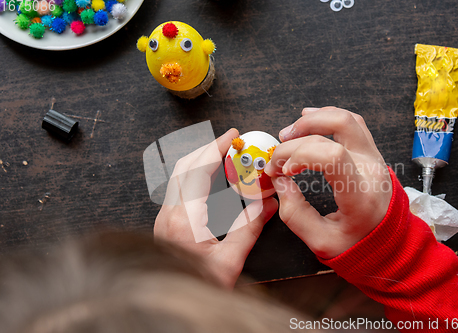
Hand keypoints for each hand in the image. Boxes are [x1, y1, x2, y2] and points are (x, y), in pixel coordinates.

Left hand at [154, 128, 277, 288]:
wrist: (170, 306)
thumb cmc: (197, 288)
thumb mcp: (230, 261)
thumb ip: (250, 228)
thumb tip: (269, 203)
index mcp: (183, 220)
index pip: (197, 170)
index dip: (216, 148)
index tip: (233, 136)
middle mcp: (168, 215)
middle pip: (182, 166)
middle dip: (207, 148)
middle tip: (230, 141)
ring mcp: (164, 218)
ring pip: (177, 176)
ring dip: (199, 160)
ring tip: (223, 155)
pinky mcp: (166, 223)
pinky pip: (177, 188)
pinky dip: (194, 175)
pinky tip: (209, 178)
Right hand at [264, 107, 391, 258]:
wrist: (391, 245)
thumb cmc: (357, 245)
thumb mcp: (321, 241)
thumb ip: (295, 214)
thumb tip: (279, 181)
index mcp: (360, 195)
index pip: (333, 155)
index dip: (300, 155)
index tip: (283, 171)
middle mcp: (371, 169)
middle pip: (338, 126)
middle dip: (299, 135)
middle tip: (278, 154)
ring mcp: (374, 158)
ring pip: (346, 118)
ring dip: (313, 120)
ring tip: (289, 134)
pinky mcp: (371, 153)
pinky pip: (352, 123)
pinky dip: (327, 116)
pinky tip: (308, 121)